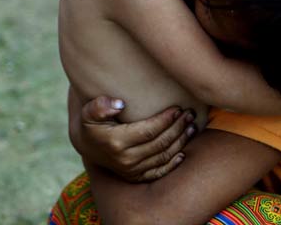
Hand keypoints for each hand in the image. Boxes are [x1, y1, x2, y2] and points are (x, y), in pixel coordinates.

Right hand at [68, 88, 197, 182]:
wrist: (88, 145)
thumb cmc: (93, 123)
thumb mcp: (89, 111)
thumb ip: (100, 105)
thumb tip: (120, 104)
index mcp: (116, 142)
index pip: (149, 130)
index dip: (167, 119)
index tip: (178, 108)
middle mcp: (125, 160)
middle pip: (160, 143)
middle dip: (178, 127)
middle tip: (190, 114)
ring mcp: (131, 171)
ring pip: (163, 156)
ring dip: (181, 142)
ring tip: (192, 126)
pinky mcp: (136, 177)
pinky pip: (159, 172)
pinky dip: (173, 163)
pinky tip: (183, 152)